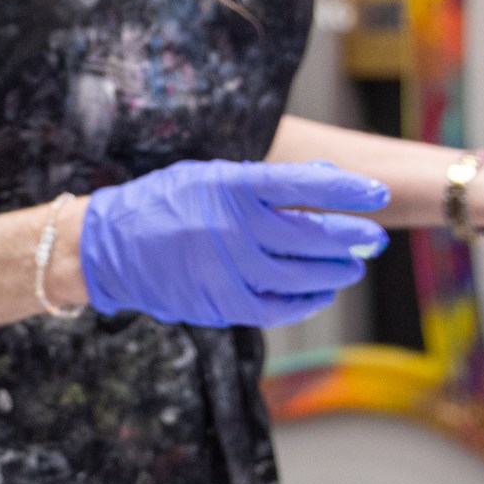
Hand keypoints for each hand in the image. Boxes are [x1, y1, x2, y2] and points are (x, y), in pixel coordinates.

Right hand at [80, 160, 389, 327]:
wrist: (106, 247)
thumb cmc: (165, 204)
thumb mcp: (210, 176)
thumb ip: (264, 180)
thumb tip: (327, 177)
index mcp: (229, 185)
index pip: (304, 184)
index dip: (347, 189)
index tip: (378, 194)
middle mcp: (230, 226)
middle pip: (311, 234)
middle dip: (351, 237)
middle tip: (374, 238)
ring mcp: (225, 268)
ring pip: (301, 275)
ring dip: (336, 272)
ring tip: (351, 266)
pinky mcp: (218, 302)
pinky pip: (277, 307)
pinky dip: (307, 303)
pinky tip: (321, 293)